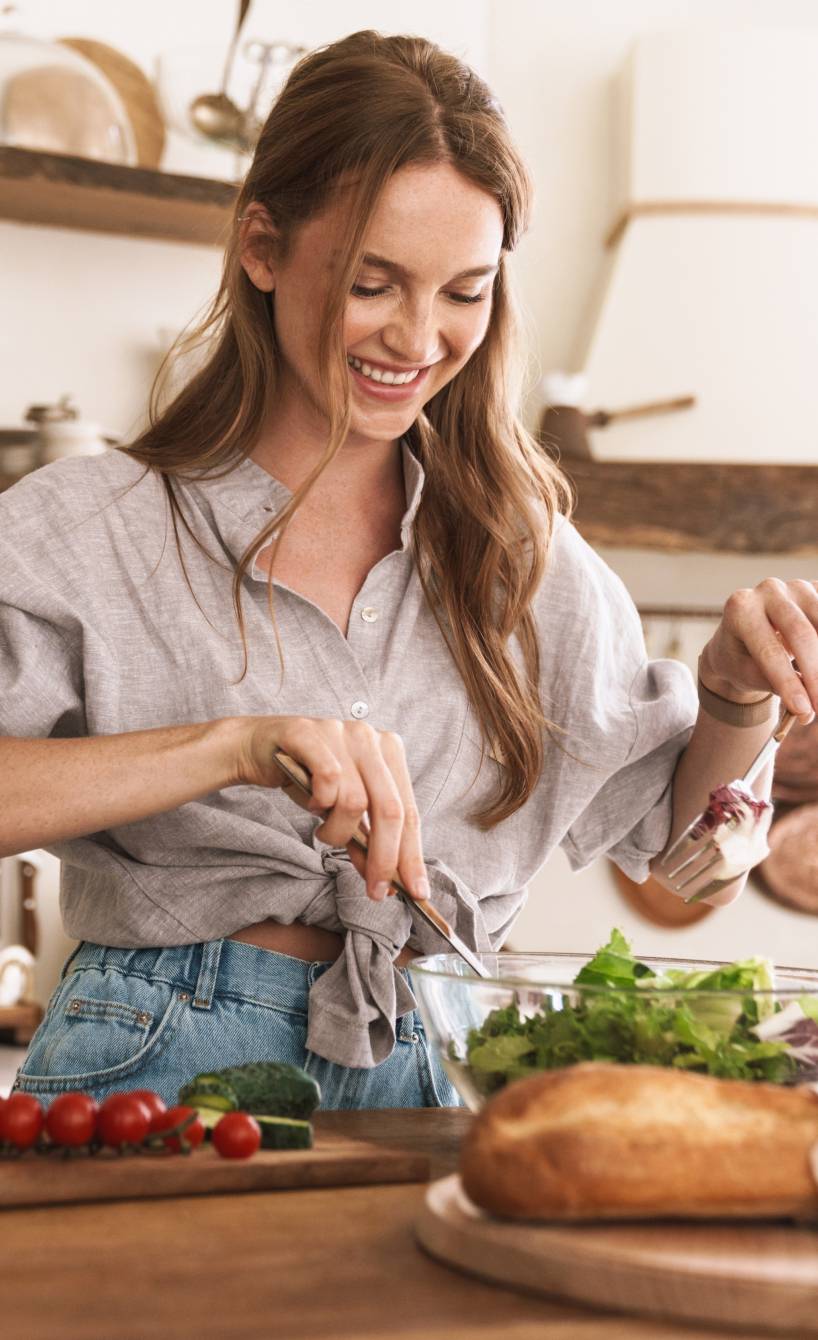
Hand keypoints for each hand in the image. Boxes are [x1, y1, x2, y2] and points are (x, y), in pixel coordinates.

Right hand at [234, 715, 428, 902]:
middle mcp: (370, 738)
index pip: (409, 811)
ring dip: (338, 831)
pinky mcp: (309, 733)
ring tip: (324, 831)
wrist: (258, 748)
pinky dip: (320, 802)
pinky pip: (327, 779)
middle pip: (390, 809)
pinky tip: (312, 804)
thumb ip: (364, 842)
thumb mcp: (342, 812)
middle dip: (385, 858)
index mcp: (390, 751)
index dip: (412, 855)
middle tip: (376, 891)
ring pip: (355, 801)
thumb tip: (386, 882)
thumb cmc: (307, 779)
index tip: (415, 891)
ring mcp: (341, 732)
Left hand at [701, 578, 817, 722]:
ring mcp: (796, 586)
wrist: (744, 633)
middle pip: (801, 634)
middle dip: (815, 675)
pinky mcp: (816, 588)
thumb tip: (806, 707)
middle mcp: (768, 589)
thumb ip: (773, 685)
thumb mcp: (745, 674)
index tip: (804, 711)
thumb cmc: (741, 658)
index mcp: (740, 609)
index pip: (769, 651)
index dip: (789, 683)